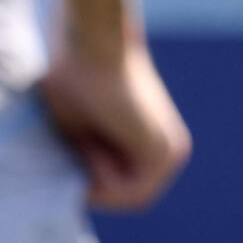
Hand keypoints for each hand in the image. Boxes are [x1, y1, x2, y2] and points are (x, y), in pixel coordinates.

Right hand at [39, 37, 192, 212]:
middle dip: (95, 185)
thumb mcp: (73, 134)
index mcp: (150, 145)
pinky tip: (98, 147)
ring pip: (128, 199)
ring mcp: (172, 154)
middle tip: (82, 147)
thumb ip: (80, 162)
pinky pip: (133, 194)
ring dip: (98, 179)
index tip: (74, 155)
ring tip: (89, 141)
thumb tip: (70, 192)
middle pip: (126, 199)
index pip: (120, 192)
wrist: (92, 43)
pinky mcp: (165, 153)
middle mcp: (170, 152)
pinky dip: (106, 179)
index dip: (90, 187)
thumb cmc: (74, 79)